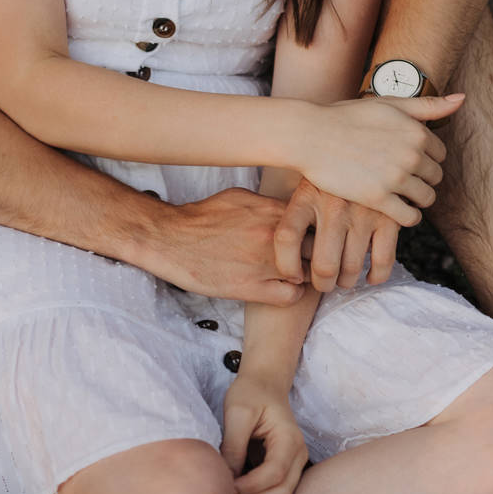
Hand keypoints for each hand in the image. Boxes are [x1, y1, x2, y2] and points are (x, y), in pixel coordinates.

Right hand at [140, 188, 303, 304]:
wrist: (172, 240)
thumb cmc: (203, 217)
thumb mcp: (240, 197)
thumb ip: (270, 203)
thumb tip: (292, 207)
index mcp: (272, 212)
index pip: (317, 221)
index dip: (319, 230)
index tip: (315, 236)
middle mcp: (274, 237)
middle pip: (320, 247)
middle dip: (319, 253)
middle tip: (311, 258)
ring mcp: (265, 264)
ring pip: (310, 273)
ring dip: (307, 275)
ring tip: (298, 274)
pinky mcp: (252, 288)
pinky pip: (292, 296)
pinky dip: (292, 294)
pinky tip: (282, 289)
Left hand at [221, 370, 309, 493]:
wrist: (264, 384)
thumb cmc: (251, 393)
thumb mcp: (237, 412)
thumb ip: (233, 446)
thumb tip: (226, 478)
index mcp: (290, 439)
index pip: (274, 473)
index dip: (249, 487)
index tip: (224, 487)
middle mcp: (298, 455)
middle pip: (282, 493)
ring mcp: (294, 464)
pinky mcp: (284, 468)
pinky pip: (274, 491)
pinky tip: (235, 492)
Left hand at [274, 184, 400, 292]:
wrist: (369, 146)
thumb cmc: (331, 174)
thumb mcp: (305, 183)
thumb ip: (291, 212)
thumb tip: (284, 258)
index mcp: (306, 195)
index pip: (286, 238)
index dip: (286, 266)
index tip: (292, 276)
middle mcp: (333, 205)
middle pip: (323, 265)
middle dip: (322, 283)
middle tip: (323, 282)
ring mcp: (363, 213)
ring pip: (351, 269)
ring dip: (346, 281)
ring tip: (343, 277)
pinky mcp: (389, 218)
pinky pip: (382, 262)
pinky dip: (376, 276)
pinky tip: (369, 275)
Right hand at [294, 94, 461, 226]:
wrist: (310, 135)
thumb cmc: (347, 117)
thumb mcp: (389, 104)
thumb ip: (428, 104)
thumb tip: (462, 98)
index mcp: (417, 131)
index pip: (440, 154)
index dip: (425, 158)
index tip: (408, 160)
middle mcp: (411, 154)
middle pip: (435, 177)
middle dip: (422, 178)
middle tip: (402, 178)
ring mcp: (396, 177)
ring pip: (426, 198)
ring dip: (417, 199)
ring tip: (399, 194)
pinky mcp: (378, 198)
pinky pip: (409, 217)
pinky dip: (407, 216)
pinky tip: (395, 209)